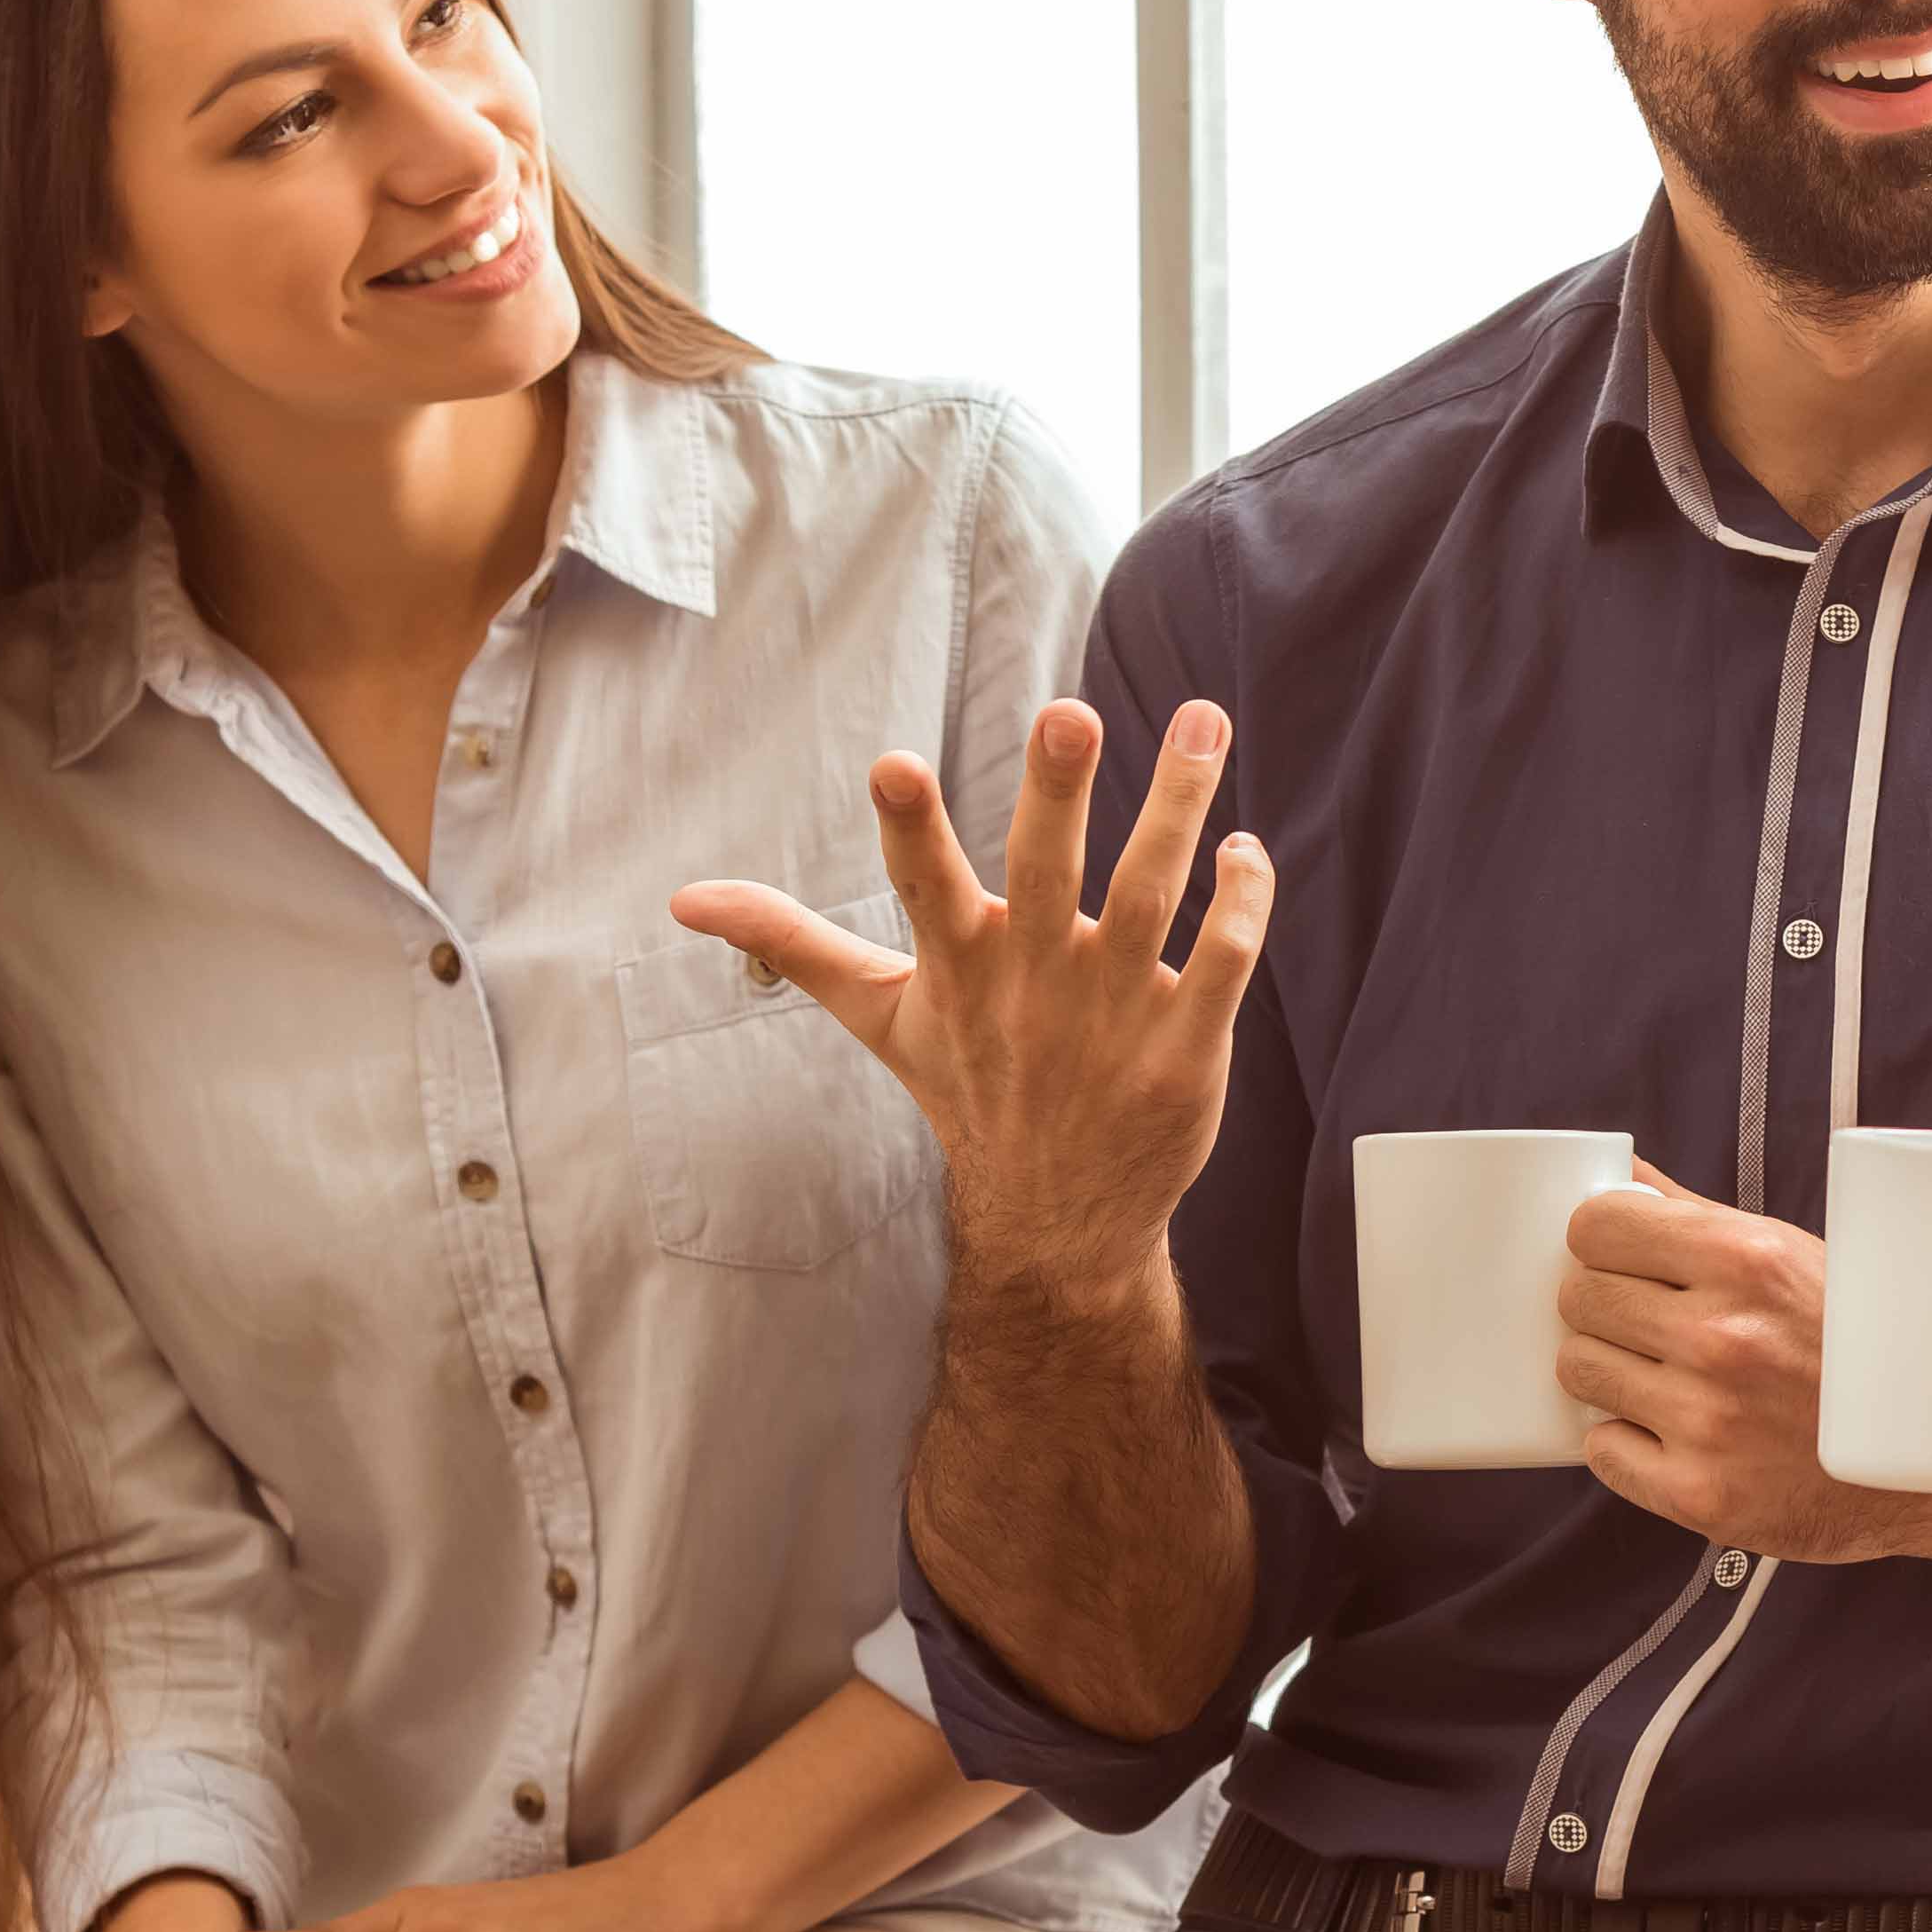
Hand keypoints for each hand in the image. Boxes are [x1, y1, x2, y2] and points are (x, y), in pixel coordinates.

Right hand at [672, 697, 1270, 1291]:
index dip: (910, 829)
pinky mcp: (1186, 1047)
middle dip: (1058, 793)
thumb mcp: (878, 1016)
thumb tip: (685, 898)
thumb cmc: (968, 1090)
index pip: (925, 887)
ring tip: (1204, 719)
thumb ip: (795, 943)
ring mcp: (1116, 1014)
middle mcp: (1037, 982)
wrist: (1055, 1220)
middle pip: (1049, 872)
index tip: (894, 763)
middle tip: (1071, 711)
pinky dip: (1241, 904)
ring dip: (1180, 807)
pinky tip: (1246, 847)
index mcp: (960, 966)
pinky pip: (1222, 962)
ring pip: (1153, 894)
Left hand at [1562, 1166, 1931, 1567]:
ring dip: (1611, 1371)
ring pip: (1578, 1371)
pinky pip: (1602, 1450)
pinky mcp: (1700, 1494)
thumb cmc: (1855, 1350)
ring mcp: (1710, 1422)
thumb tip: (1618, 1175)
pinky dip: (1628, 1442)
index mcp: (1750, 1262)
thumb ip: (1698, 1216)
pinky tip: (1678, 1432)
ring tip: (1665, 1376)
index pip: (1597, 1227)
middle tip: (1647, 1323)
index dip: (1600, 1240)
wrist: (1928, 1467)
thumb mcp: (1795, 1258)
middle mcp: (1725, 1338)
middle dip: (1602, 1306)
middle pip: (1579, 1298)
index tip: (1619, 1257)